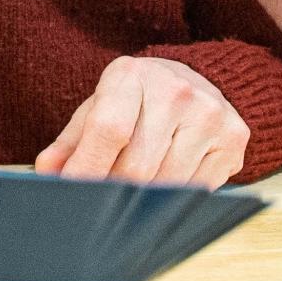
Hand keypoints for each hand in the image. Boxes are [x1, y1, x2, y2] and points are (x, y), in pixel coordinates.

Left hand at [36, 57, 248, 188]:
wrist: (199, 79)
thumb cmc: (137, 99)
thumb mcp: (99, 106)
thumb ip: (72, 141)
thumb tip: (49, 173)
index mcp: (131, 76)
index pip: (108, 131)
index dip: (87, 169)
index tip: (71, 195)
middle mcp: (176, 90)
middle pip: (137, 166)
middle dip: (113, 192)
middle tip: (100, 204)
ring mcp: (209, 114)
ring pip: (167, 183)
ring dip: (144, 201)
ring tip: (133, 195)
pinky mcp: (233, 139)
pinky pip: (196, 189)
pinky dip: (175, 198)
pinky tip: (167, 183)